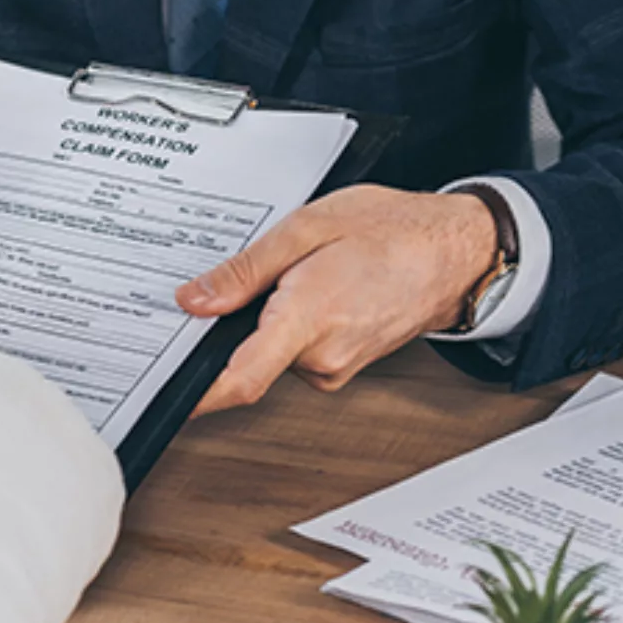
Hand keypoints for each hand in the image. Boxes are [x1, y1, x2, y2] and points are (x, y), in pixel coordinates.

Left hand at [178, 184, 497, 416]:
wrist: (455, 250)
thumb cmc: (391, 231)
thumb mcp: (305, 228)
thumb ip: (244, 271)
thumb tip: (195, 301)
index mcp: (308, 317)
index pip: (241, 378)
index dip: (199, 394)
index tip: (168, 395)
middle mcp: (323, 355)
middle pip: (247, 359)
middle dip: (235, 326)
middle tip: (248, 281)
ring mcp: (337, 366)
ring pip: (273, 355)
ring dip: (267, 322)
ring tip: (296, 274)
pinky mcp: (343, 365)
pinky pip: (297, 353)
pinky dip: (290, 327)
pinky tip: (312, 290)